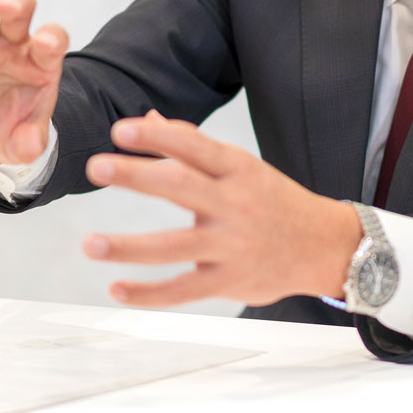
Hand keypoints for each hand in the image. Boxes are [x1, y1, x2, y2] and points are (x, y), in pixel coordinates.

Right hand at [0, 0, 68, 164]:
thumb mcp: (20, 143)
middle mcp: (11, 44)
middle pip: (19, 12)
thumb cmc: (8, 130)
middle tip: (7, 8)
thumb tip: (31, 147)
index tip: (45, 44)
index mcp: (38, 63)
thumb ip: (29, 143)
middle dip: (16, 4)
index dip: (51, 39)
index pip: (52, 40)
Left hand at [83, 112, 362, 307]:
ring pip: (174, 246)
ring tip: (89, 243)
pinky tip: (116, 290)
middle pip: (180, 187)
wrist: (322, 246)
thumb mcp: (241, 167)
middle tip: (95, 166)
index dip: (158, 137)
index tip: (120, 130)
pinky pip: (184, 290)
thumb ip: (194, 145)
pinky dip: (149, 293)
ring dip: (129, 247)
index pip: (194, 147)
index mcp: (237, 169)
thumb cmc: (273, 199)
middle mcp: (235, 204)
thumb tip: (148, 118)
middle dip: (136, 176)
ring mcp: (232, 245)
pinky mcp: (229, 282)